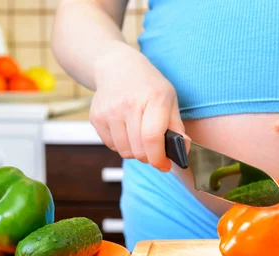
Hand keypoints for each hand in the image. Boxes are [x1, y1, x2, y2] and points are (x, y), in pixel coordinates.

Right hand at [89, 41, 186, 171]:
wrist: (117, 67)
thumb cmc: (148, 86)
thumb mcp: (170, 99)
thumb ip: (177, 128)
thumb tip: (182, 152)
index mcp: (154, 99)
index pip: (152, 138)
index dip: (158, 158)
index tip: (164, 165)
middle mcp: (129, 104)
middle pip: (138, 149)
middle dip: (149, 157)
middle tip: (154, 150)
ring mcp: (109, 111)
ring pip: (124, 151)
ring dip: (135, 151)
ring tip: (139, 136)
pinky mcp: (96, 117)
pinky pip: (111, 146)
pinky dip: (121, 145)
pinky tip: (126, 130)